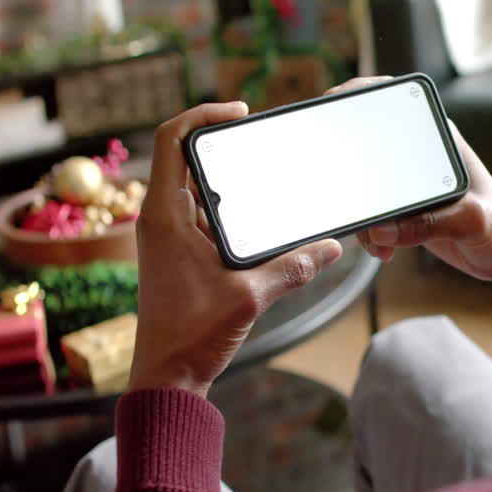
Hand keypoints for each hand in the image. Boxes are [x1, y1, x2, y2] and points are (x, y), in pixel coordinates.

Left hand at [127, 102, 343, 395]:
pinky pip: (201, 215)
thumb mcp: (250, 297)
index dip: (202, 115)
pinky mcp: (177, 255)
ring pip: (195, 187)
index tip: (238, 113)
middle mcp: (159, 219)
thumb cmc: (191, 335)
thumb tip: (332, 247)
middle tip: (260, 141)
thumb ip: (293, 267)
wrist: (166, 378)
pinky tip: (260, 219)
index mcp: (164, 215)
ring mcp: (167, 237)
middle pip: (184, 157)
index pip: (170, 138)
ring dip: (226, 178)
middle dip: (222, 144)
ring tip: (266, 175)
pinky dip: (228, 207)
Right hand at [331, 77, 491, 290]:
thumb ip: (429, 224)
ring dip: (361, 215)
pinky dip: (370, 233)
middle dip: (346, 165)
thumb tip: (380, 229)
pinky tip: (384, 251)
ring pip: (364, 185)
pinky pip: (372, 213)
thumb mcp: (470, 221)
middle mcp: (419, 153)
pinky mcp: (404, 209)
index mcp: (437, 138)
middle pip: (365, 142)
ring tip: (377, 242)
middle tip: (332, 183)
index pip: (391, 99)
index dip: (356, 94)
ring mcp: (409, 182)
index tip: (328, 104)